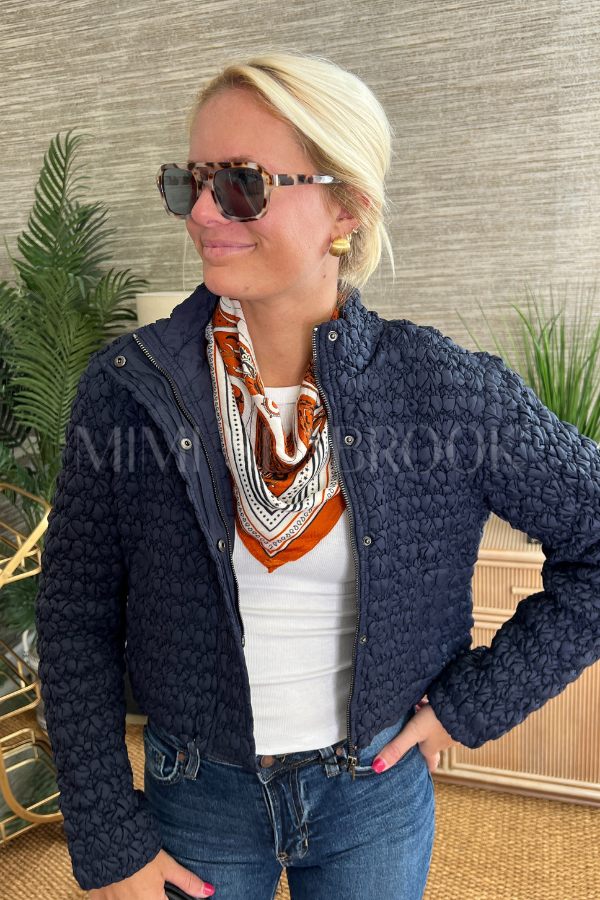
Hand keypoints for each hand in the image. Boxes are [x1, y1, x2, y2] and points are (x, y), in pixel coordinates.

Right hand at [89, 848, 214, 898]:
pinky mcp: (97, 899)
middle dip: (149, 895)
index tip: (162, 891)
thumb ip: (187, 881)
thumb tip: (209, 892)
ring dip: (132, 896)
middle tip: (147, 882)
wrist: (108, 838)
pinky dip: (115, 898)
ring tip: (135, 882)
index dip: (163, 897)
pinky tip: (119, 887)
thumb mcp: (167, 865)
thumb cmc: (140, 852)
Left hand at [371, 698, 460, 773]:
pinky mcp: (454, 714)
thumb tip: (377, 768)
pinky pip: (441, 713)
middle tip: (415, 737)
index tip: (425, 769)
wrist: (462, 703)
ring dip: (427, 722)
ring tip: (416, 711)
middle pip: (431, 744)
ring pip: (436, 727)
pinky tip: (428, 700)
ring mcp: (449, 727)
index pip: (431, 762)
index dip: (428, 766)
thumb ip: (397, 748)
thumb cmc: (437, 721)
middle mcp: (442, 740)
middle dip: (423, 741)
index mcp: (432, 748)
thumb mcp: (414, 733)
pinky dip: (433, 709)